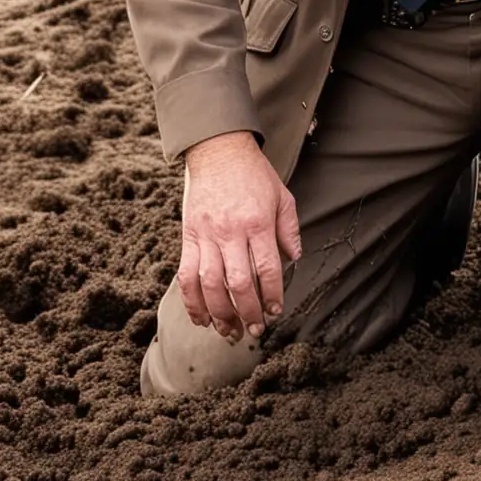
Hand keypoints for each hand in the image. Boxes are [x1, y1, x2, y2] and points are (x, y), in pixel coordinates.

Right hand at [178, 132, 301, 342]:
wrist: (218, 149)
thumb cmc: (253, 173)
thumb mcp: (282, 195)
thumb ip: (289, 228)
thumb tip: (294, 258)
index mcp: (257, 222)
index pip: (266, 268)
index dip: (271, 295)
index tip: (275, 311)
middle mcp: (230, 231)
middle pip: (237, 283)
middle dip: (247, 312)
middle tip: (254, 330)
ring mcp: (206, 234)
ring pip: (208, 284)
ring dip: (219, 314)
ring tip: (229, 331)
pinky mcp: (188, 236)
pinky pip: (185, 275)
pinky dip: (191, 301)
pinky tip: (201, 318)